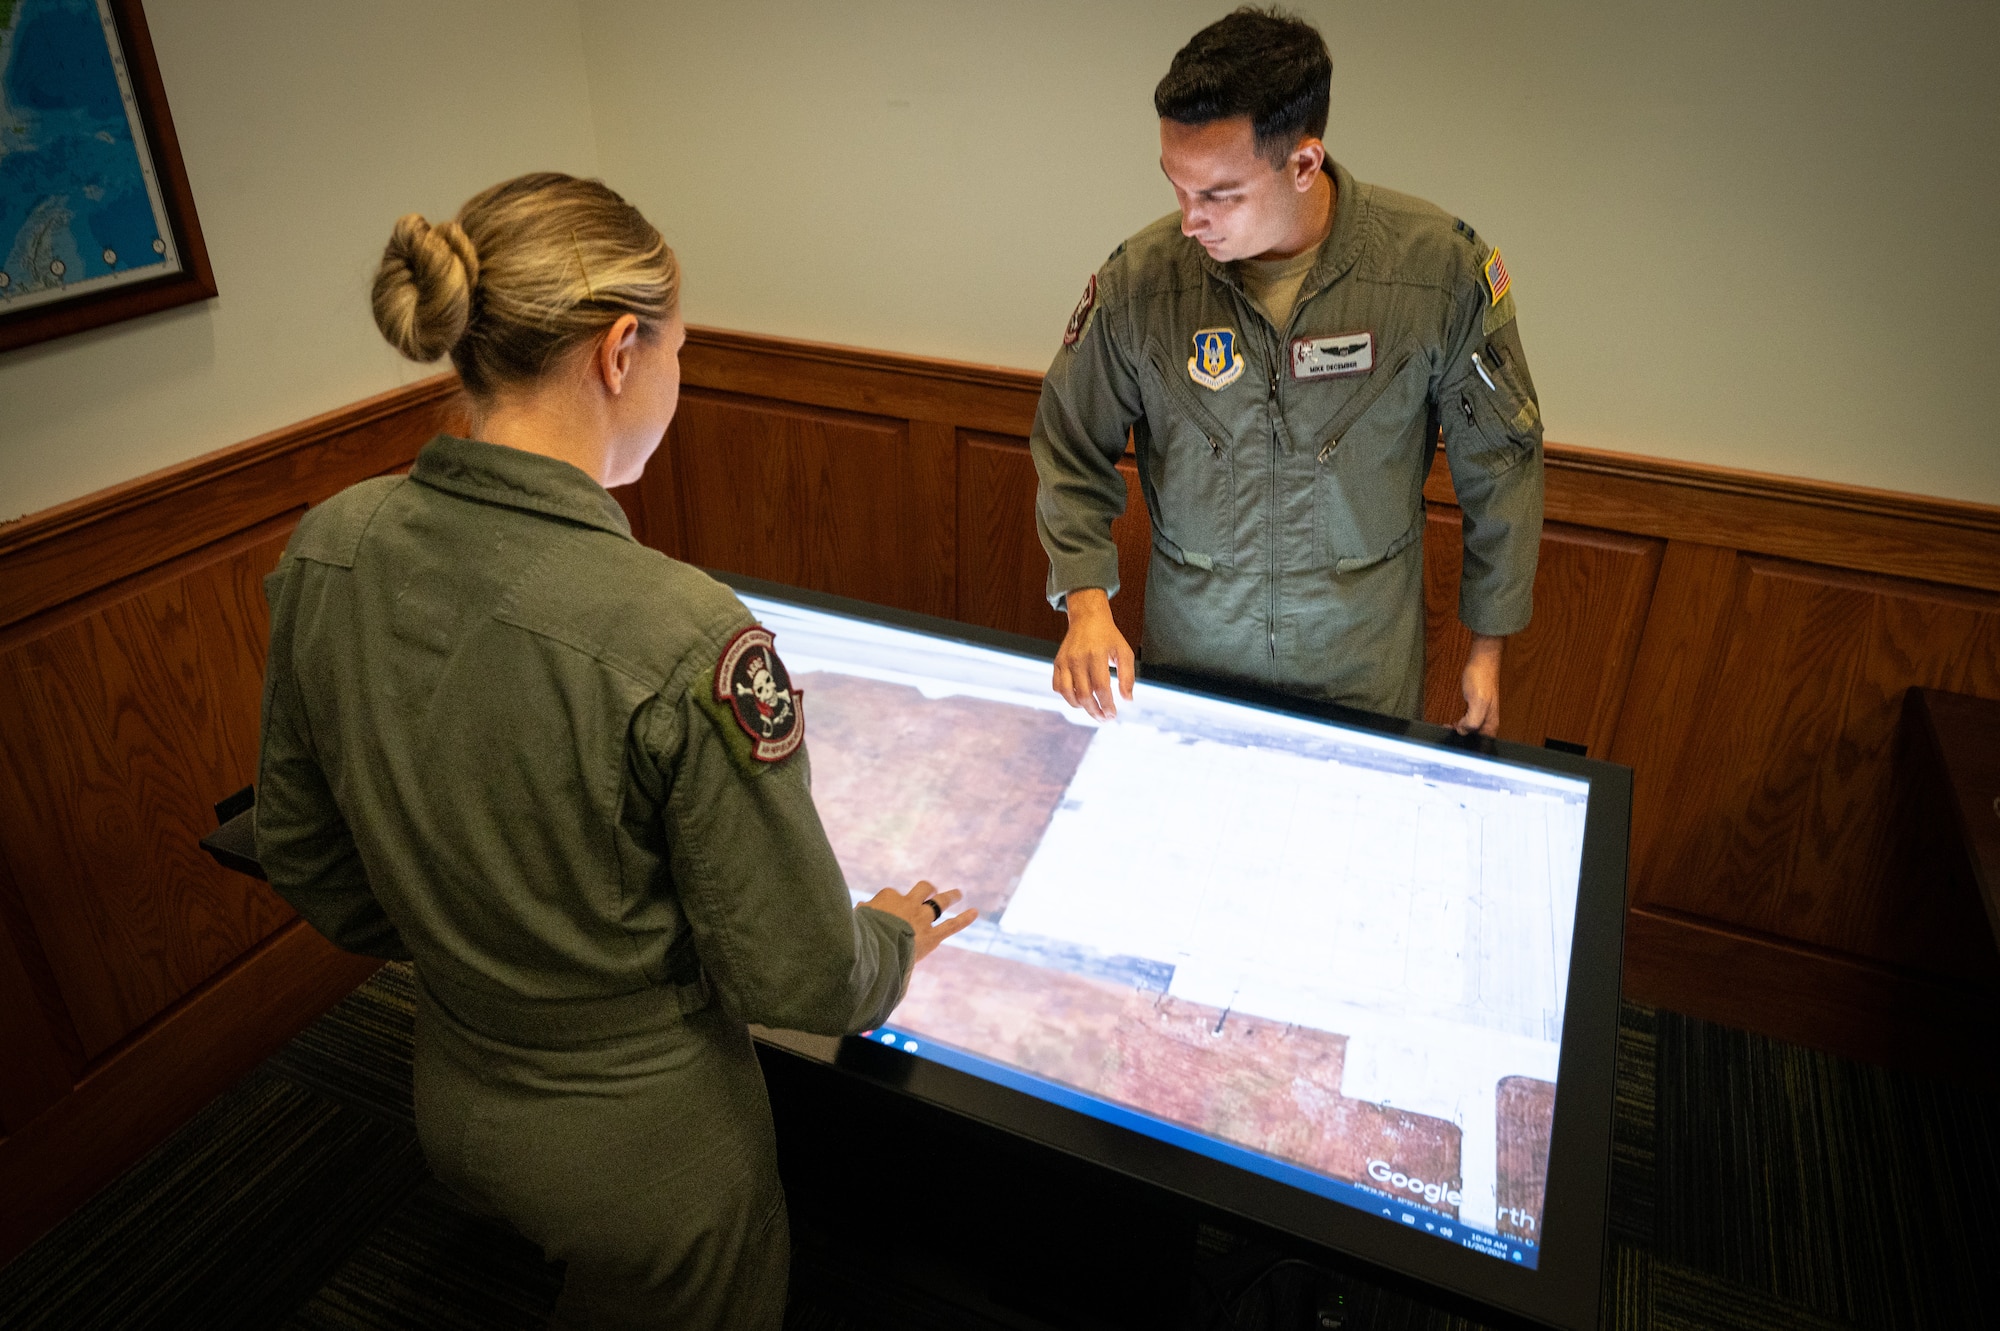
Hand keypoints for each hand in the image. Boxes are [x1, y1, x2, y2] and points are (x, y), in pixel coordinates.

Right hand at [862, 880, 976, 964]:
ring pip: (940, 902)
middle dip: (928, 889)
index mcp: (888, 897)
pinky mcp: (932, 936)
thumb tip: (862, 908)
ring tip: (957, 894)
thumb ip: (862, 913)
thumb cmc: (861, 936)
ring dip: (950, 896)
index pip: (891, 895)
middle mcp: (909, 903)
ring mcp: (922, 918)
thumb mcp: (856, 920)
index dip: (888, 904)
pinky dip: (964, 919)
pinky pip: (952, 925)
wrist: (876, 950)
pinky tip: (975, 912)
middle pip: (923, 889)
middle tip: (931, 890)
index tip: (881, 916)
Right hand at [1052, 588, 1134, 718]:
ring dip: (1081, 707)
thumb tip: (1127, 700)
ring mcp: (1065, 661)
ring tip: (1093, 710)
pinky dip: (1067, 697)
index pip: (1101, 687)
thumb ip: (1128, 676)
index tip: (1113, 715)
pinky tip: (1079, 698)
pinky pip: (1058, 687)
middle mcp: (1078, 658)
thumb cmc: (1109, 637)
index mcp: (1096, 655)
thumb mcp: (1124, 652)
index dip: (1107, 705)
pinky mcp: (1057, 663)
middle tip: (1104, 719)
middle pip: (1084, 694)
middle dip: (1095, 711)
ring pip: (1068, 694)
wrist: (1088, 619)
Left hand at [1454, 633, 1502, 735]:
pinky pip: (1468, 722)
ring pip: (1470, 731)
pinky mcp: (1476, 709)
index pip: (1479, 744)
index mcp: (1491, 724)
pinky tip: (1453, 722)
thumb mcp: (1477, 701)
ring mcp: (1482, 715)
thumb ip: (1472, 721)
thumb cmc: (1481, 678)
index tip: (1455, 737)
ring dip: (1460, 731)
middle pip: (1474, 739)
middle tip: (1448, 730)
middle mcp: (1488, 722)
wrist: (1482, 662)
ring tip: (1448, 727)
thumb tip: (1463, 731)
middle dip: (1461, 738)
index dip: (1466, 744)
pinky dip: (1460, 724)